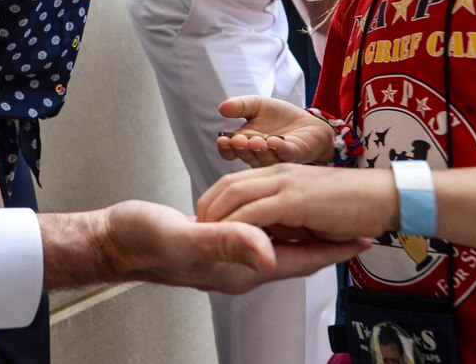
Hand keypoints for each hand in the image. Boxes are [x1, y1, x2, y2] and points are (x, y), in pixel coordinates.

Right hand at [39, 200, 367, 293]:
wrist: (111, 240)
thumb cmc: (142, 241)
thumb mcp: (184, 238)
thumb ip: (226, 242)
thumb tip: (269, 251)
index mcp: (240, 267)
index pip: (299, 260)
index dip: (333, 249)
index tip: (364, 237)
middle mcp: (239, 264)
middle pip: (296, 253)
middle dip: (328, 240)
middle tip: (357, 222)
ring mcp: (227, 253)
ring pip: (278, 242)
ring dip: (304, 230)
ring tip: (329, 215)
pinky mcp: (214, 240)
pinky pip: (256, 232)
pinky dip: (275, 220)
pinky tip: (277, 208)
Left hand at [198, 164, 396, 243]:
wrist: (384, 198)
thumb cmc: (353, 206)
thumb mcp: (310, 208)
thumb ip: (287, 216)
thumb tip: (270, 234)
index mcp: (281, 172)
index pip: (236, 180)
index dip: (216, 199)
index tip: (205, 220)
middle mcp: (279, 173)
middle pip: (228, 184)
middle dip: (208, 206)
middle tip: (196, 229)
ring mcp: (287, 184)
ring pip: (236, 194)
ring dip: (217, 216)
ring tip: (205, 236)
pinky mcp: (296, 200)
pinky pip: (256, 212)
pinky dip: (238, 226)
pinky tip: (229, 239)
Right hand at [216, 96, 334, 167]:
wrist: (306, 120)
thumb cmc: (278, 116)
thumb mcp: (256, 105)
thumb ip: (240, 106)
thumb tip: (221, 107)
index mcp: (245, 144)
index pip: (230, 152)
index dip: (225, 148)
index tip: (223, 140)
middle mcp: (258, 155)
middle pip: (246, 156)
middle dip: (241, 149)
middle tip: (238, 140)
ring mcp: (276, 157)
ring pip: (264, 159)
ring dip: (259, 150)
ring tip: (256, 140)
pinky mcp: (295, 155)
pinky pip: (285, 154)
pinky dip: (279, 149)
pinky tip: (274, 141)